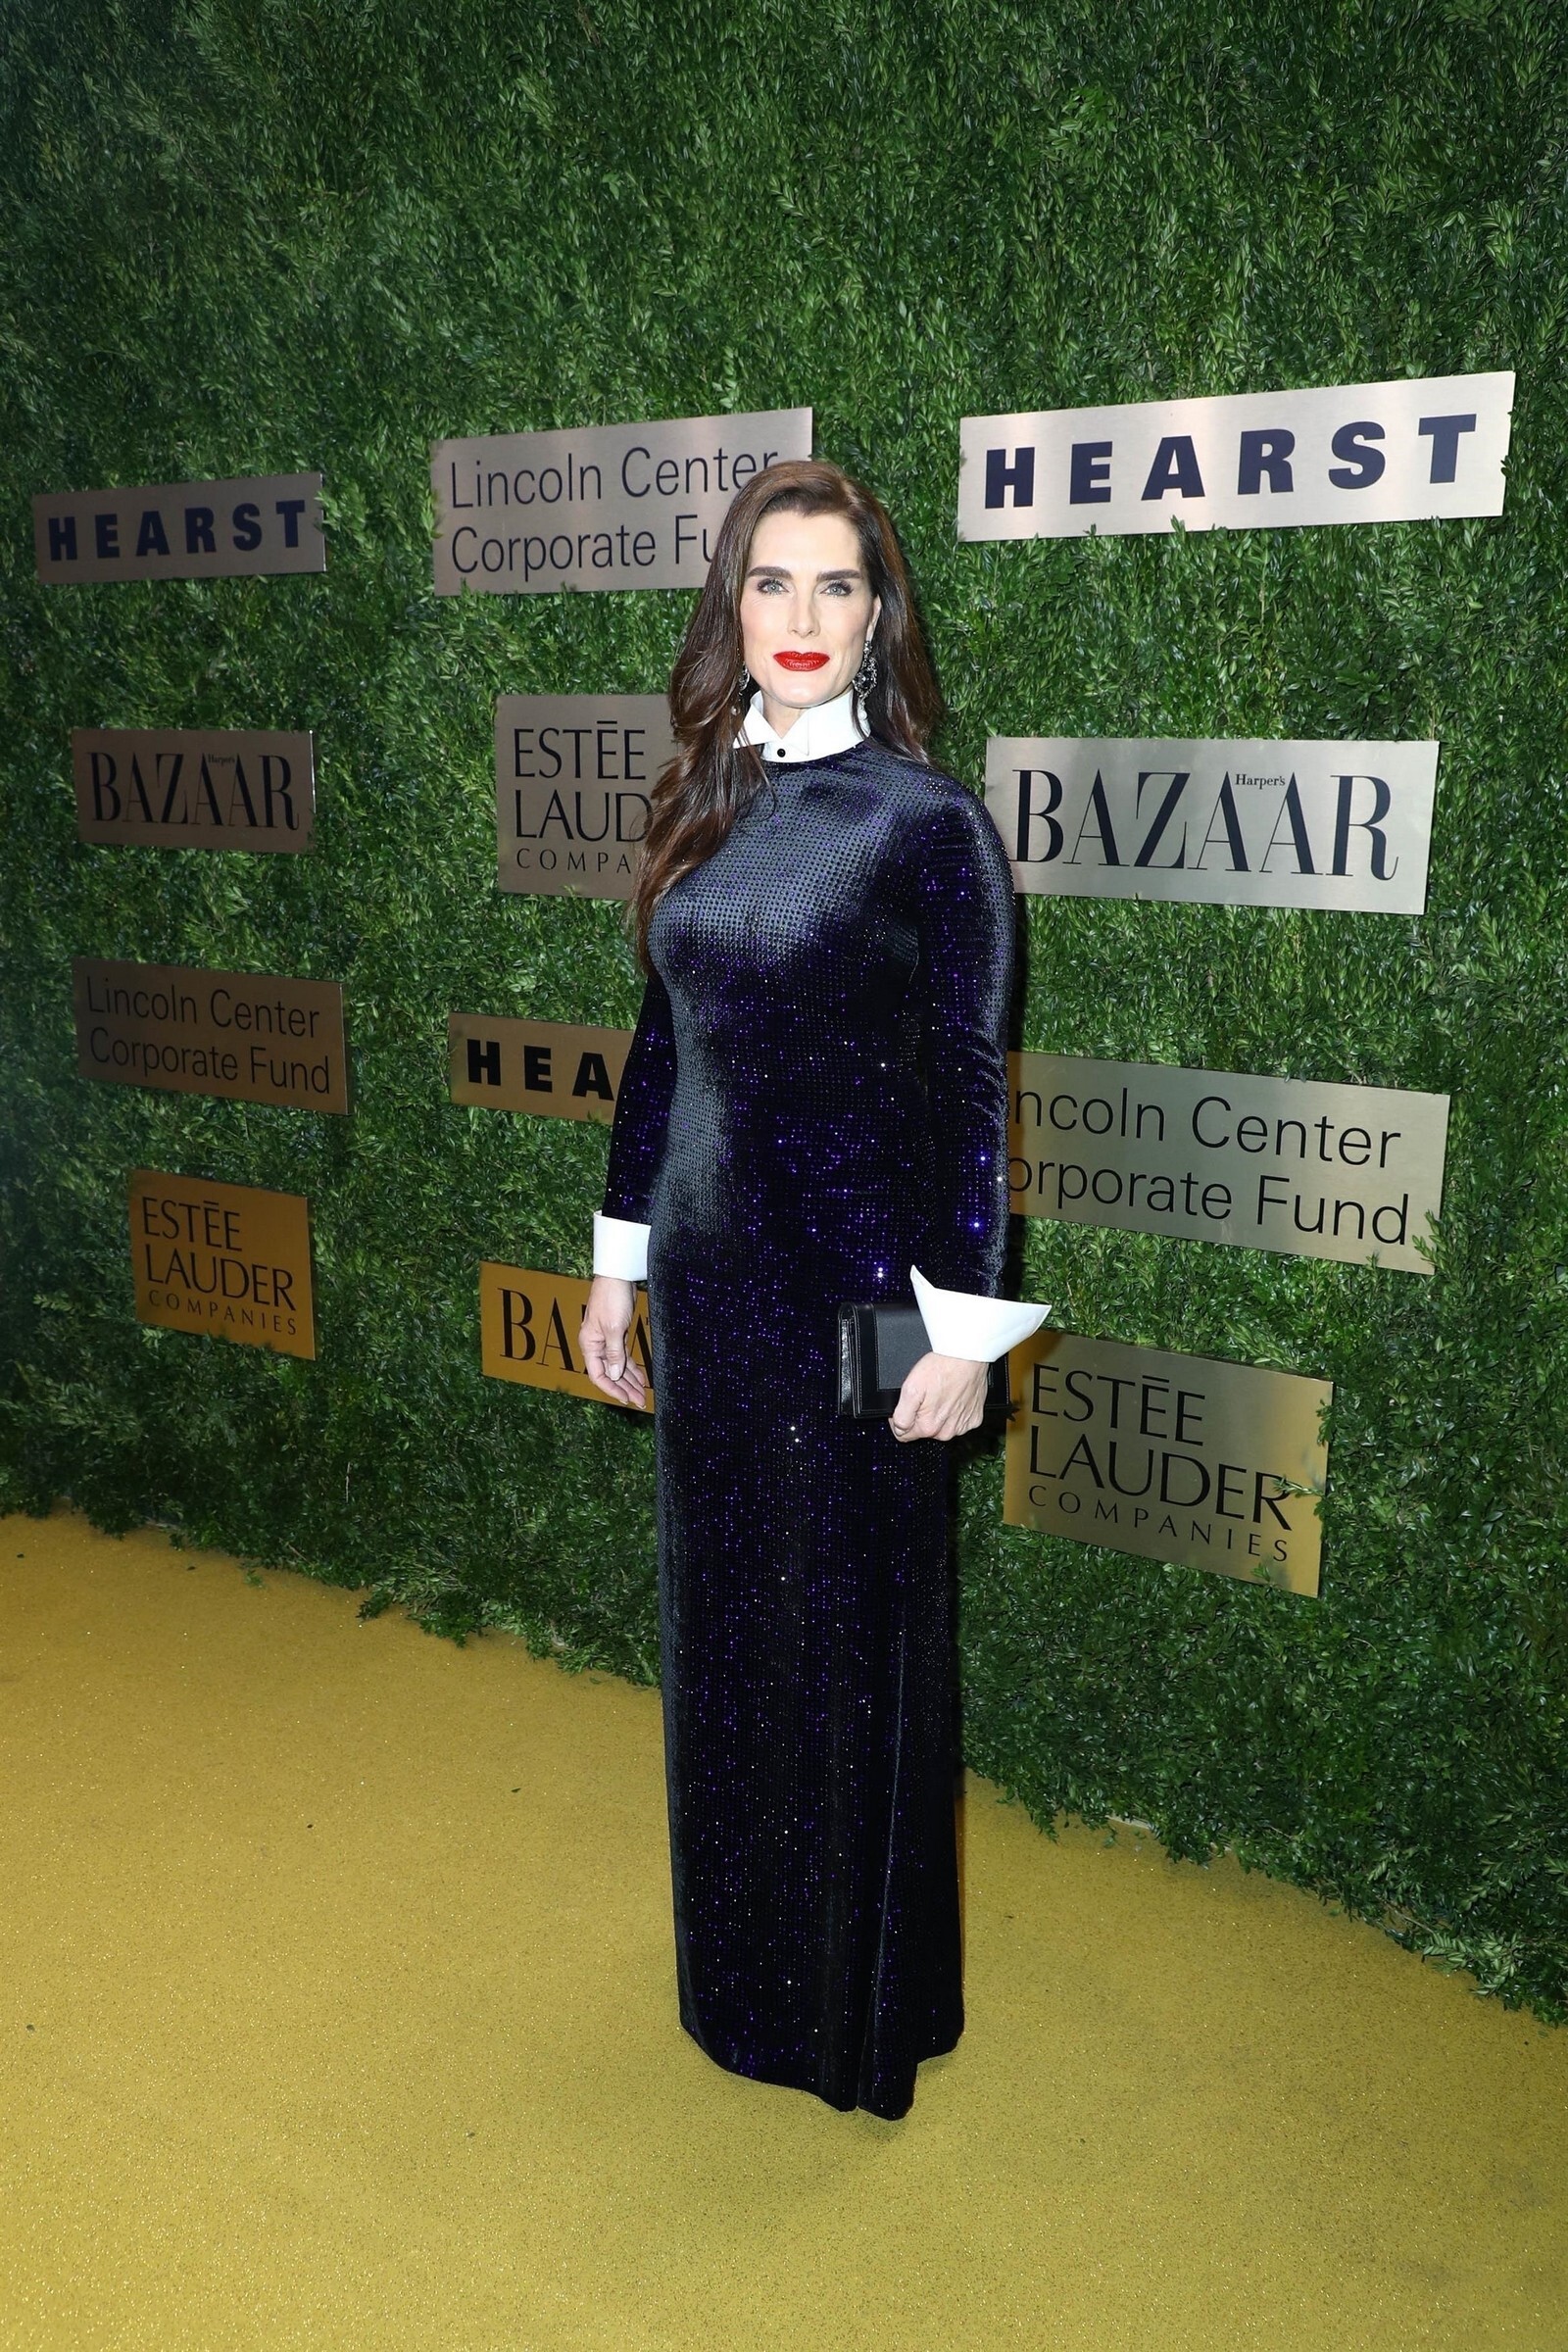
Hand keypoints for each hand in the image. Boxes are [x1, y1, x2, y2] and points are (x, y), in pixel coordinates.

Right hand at [581, 1275, 646, 1407]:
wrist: (617, 1277)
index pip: (598, 1375)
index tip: (626, 1399)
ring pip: (618, 1367)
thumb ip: (614, 1353)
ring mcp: (607, 1341)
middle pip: (610, 1374)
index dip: (612, 1389)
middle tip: (640, 1400)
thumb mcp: (613, 1328)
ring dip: (630, 1380)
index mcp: (590, 1345)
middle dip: (625, 1388)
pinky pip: (624, 1357)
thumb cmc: (611, 1298)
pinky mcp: (617, 1335)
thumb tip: (614, 1374)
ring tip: (642, 1394)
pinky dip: (633, 1367)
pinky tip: (642, 1378)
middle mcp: (596, 1346)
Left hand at [889, 1352, 989, 1442]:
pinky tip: (954, 1396)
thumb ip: (901, 1415)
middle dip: (921, 1415)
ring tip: (942, 1393)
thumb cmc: (941, 1368)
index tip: (907, 1405)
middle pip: (924, 1431)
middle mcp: (947, 1432)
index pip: (904, 1435)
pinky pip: (959, 1420)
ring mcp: (963, 1426)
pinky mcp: (975, 1418)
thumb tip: (899, 1428)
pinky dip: (956, 1410)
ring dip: (939, 1413)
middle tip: (927, 1394)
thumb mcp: (910, 1388)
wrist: (967, 1356)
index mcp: (929, 1427)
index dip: (901, 1419)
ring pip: (942, 1426)